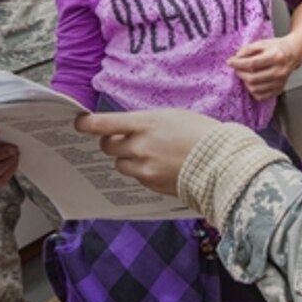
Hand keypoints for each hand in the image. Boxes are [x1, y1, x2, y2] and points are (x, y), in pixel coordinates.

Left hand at [75, 109, 221, 196]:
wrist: (222, 162)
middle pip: (107, 146)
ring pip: (120, 164)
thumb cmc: (202, 133)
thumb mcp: (172, 116)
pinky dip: (143, 171)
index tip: (80, 123)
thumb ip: (146, 123)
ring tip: (149, 153)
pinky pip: (137, 177)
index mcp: (144, 123)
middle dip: (112, 142)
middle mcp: (139, 147)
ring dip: (128, 158)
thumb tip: (129, 130)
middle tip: (122, 138)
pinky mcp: (151, 185)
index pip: (102, 124)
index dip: (86, 124)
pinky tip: (160, 165)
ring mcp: (144, 168)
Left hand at [227, 36, 299, 99]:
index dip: (238, 63)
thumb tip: (237, 57)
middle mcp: (279, 71)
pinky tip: (253, 82)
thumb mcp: (263, 42)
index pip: (252, 63)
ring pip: (255, 89)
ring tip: (245, 74)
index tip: (230, 62)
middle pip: (253, 78)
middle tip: (237, 68)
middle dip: (240, 73)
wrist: (294, 53)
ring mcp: (280, 82)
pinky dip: (253, 90)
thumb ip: (249, 49)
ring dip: (245, 82)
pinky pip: (261, 96)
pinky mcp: (279, 89)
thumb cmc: (278, 47)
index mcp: (276, 57)